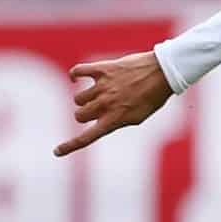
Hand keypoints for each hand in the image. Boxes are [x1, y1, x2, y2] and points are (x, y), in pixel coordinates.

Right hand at [57, 51, 173, 156]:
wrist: (164, 73)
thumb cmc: (153, 97)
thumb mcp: (138, 116)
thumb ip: (117, 121)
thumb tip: (99, 121)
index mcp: (115, 119)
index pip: (87, 137)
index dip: (70, 146)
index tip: (56, 152)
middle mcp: (106, 104)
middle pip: (80, 115)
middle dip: (86, 115)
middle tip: (99, 109)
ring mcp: (103, 86)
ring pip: (78, 98)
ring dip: (85, 98)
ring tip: (99, 93)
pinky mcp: (102, 69)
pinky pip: (78, 71)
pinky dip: (75, 75)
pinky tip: (76, 77)